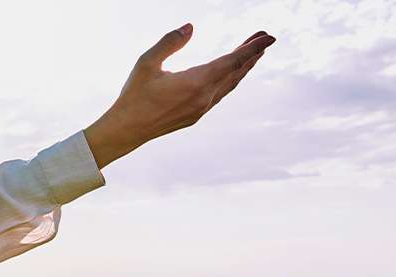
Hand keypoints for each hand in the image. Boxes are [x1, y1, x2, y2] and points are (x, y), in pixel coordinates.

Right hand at [84, 24, 275, 168]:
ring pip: (229, 85)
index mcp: (196, 83)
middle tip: (265, 39)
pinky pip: (219, 95)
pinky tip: (229, 77)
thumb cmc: (133, 95)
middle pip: (235, 73)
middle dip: (251, 55)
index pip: (232, 61)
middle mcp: (203, 98)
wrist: (125, 130)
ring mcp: (200, 109)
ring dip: (242, 69)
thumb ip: (170, 42)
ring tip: (252, 56)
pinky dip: (229, 82)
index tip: (269, 36)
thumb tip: (191, 27)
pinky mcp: (194, 116)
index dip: (252, 48)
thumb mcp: (147, 63)